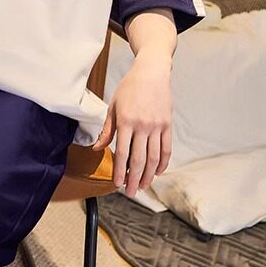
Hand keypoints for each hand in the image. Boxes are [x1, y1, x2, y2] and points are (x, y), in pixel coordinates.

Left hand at [89, 56, 172, 197]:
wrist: (151, 73)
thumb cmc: (129, 88)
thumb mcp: (112, 106)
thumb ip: (106, 130)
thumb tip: (97, 148)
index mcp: (126, 121)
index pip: (123, 153)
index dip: (121, 171)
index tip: (118, 184)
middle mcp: (143, 126)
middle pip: (139, 160)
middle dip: (135, 179)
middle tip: (131, 193)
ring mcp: (157, 126)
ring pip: (154, 158)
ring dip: (149, 175)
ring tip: (144, 186)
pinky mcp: (167, 125)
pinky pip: (166, 149)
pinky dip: (163, 163)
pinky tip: (157, 172)